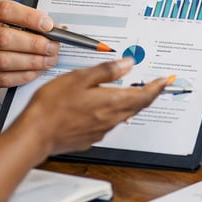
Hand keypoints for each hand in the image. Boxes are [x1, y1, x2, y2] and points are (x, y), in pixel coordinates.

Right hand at [0, 0, 59, 92]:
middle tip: (52, 47)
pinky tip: (36, 71)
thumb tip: (53, 29)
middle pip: (4, 38)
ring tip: (48, 60)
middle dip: (34, 44)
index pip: (4, 10)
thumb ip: (23, 21)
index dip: (29, 17)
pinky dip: (24, 75)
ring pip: (4, 60)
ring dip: (32, 61)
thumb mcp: (1, 19)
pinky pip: (3, 78)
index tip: (48, 25)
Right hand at [23, 58, 168, 155]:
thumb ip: (105, 71)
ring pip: (123, 115)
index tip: (165, 81)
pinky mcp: (90, 137)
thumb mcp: (80, 78)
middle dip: (147, 94)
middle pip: (137, 106)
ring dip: (130, 103)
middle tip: (154, 86)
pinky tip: (103, 107)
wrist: (36, 135)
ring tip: (130, 92)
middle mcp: (110, 119)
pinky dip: (113, 112)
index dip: (157, 87)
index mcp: (111, 102)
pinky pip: (108, 123)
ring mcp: (101, 130)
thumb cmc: (53, 106)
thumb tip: (126, 64)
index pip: (144, 95)